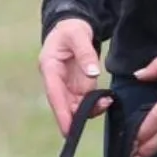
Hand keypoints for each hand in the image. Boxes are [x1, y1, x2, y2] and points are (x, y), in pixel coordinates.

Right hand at [39, 18, 104, 135]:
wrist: (72, 25)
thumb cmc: (71, 29)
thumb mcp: (78, 35)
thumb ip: (85, 53)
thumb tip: (93, 74)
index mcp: (50, 68)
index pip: (54, 94)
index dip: (61, 113)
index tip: (68, 130)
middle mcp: (55, 80)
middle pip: (63, 104)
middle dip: (78, 114)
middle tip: (100, 109)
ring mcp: (65, 84)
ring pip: (74, 105)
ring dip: (88, 109)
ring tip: (106, 102)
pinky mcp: (75, 85)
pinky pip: (82, 100)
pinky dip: (94, 103)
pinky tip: (106, 99)